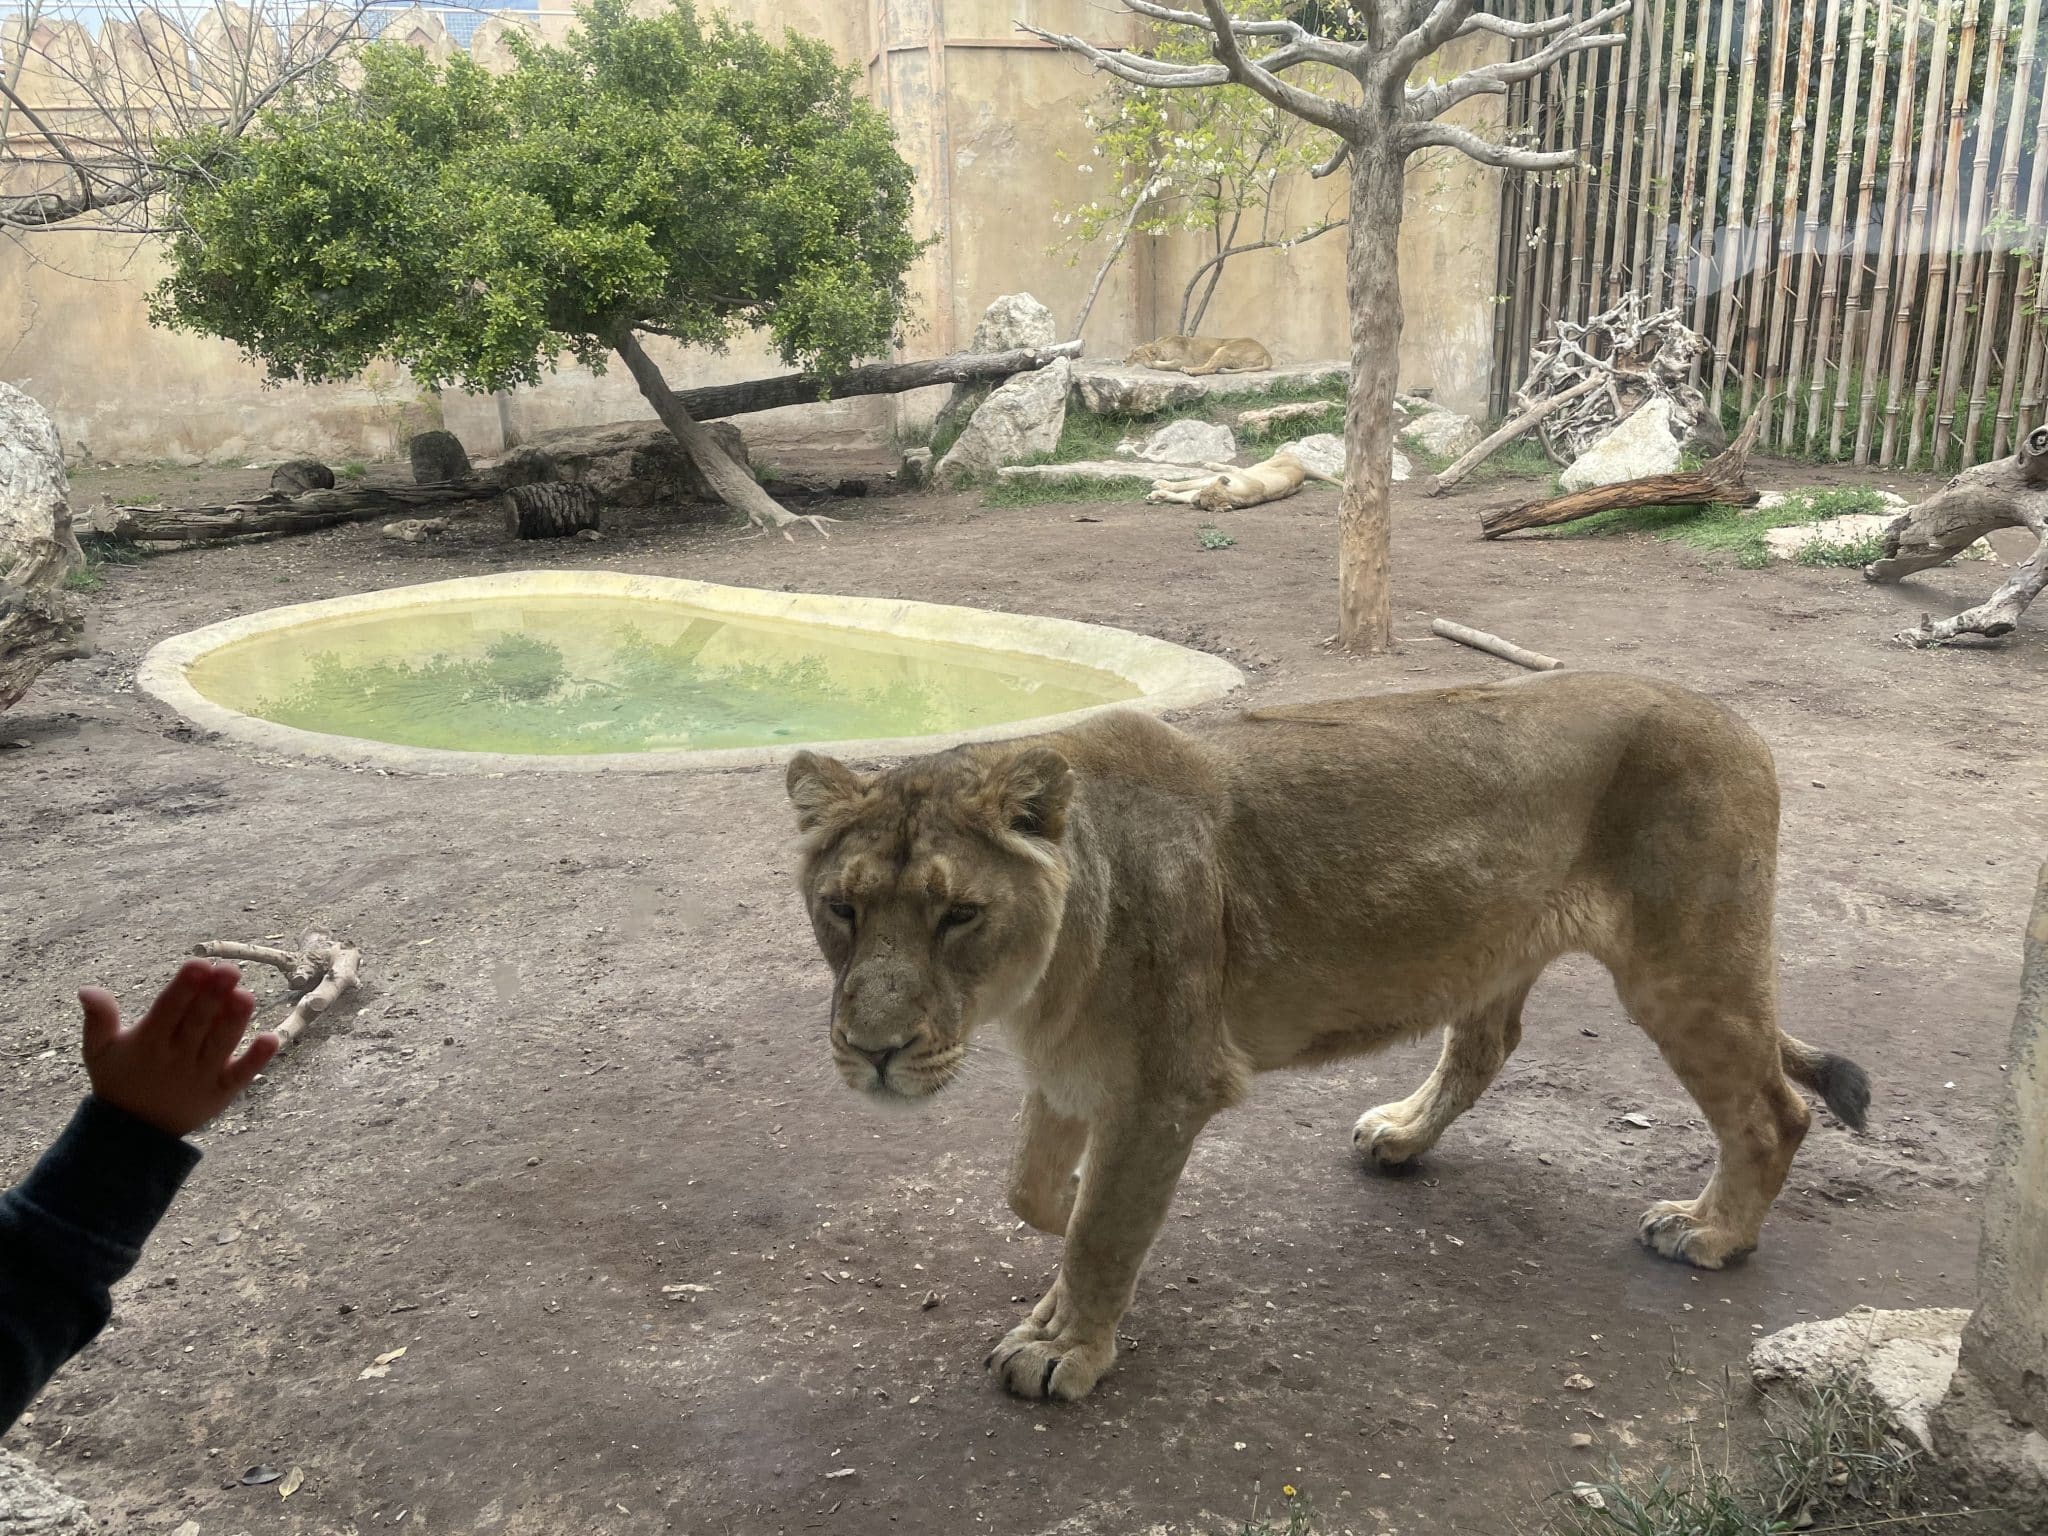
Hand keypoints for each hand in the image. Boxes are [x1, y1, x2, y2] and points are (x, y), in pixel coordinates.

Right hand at [80, 960, 280, 1138]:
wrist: (133, 1134)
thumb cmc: (118, 1080)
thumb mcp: (98, 1051)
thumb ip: (98, 1019)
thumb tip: (86, 989)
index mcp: (147, 1043)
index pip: (168, 1011)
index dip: (184, 988)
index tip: (198, 964)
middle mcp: (176, 1058)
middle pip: (198, 1022)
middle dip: (213, 996)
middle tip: (229, 969)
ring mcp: (201, 1075)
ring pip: (221, 1043)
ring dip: (235, 1021)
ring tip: (245, 996)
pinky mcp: (220, 1092)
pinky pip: (240, 1075)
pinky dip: (256, 1060)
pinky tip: (271, 1039)